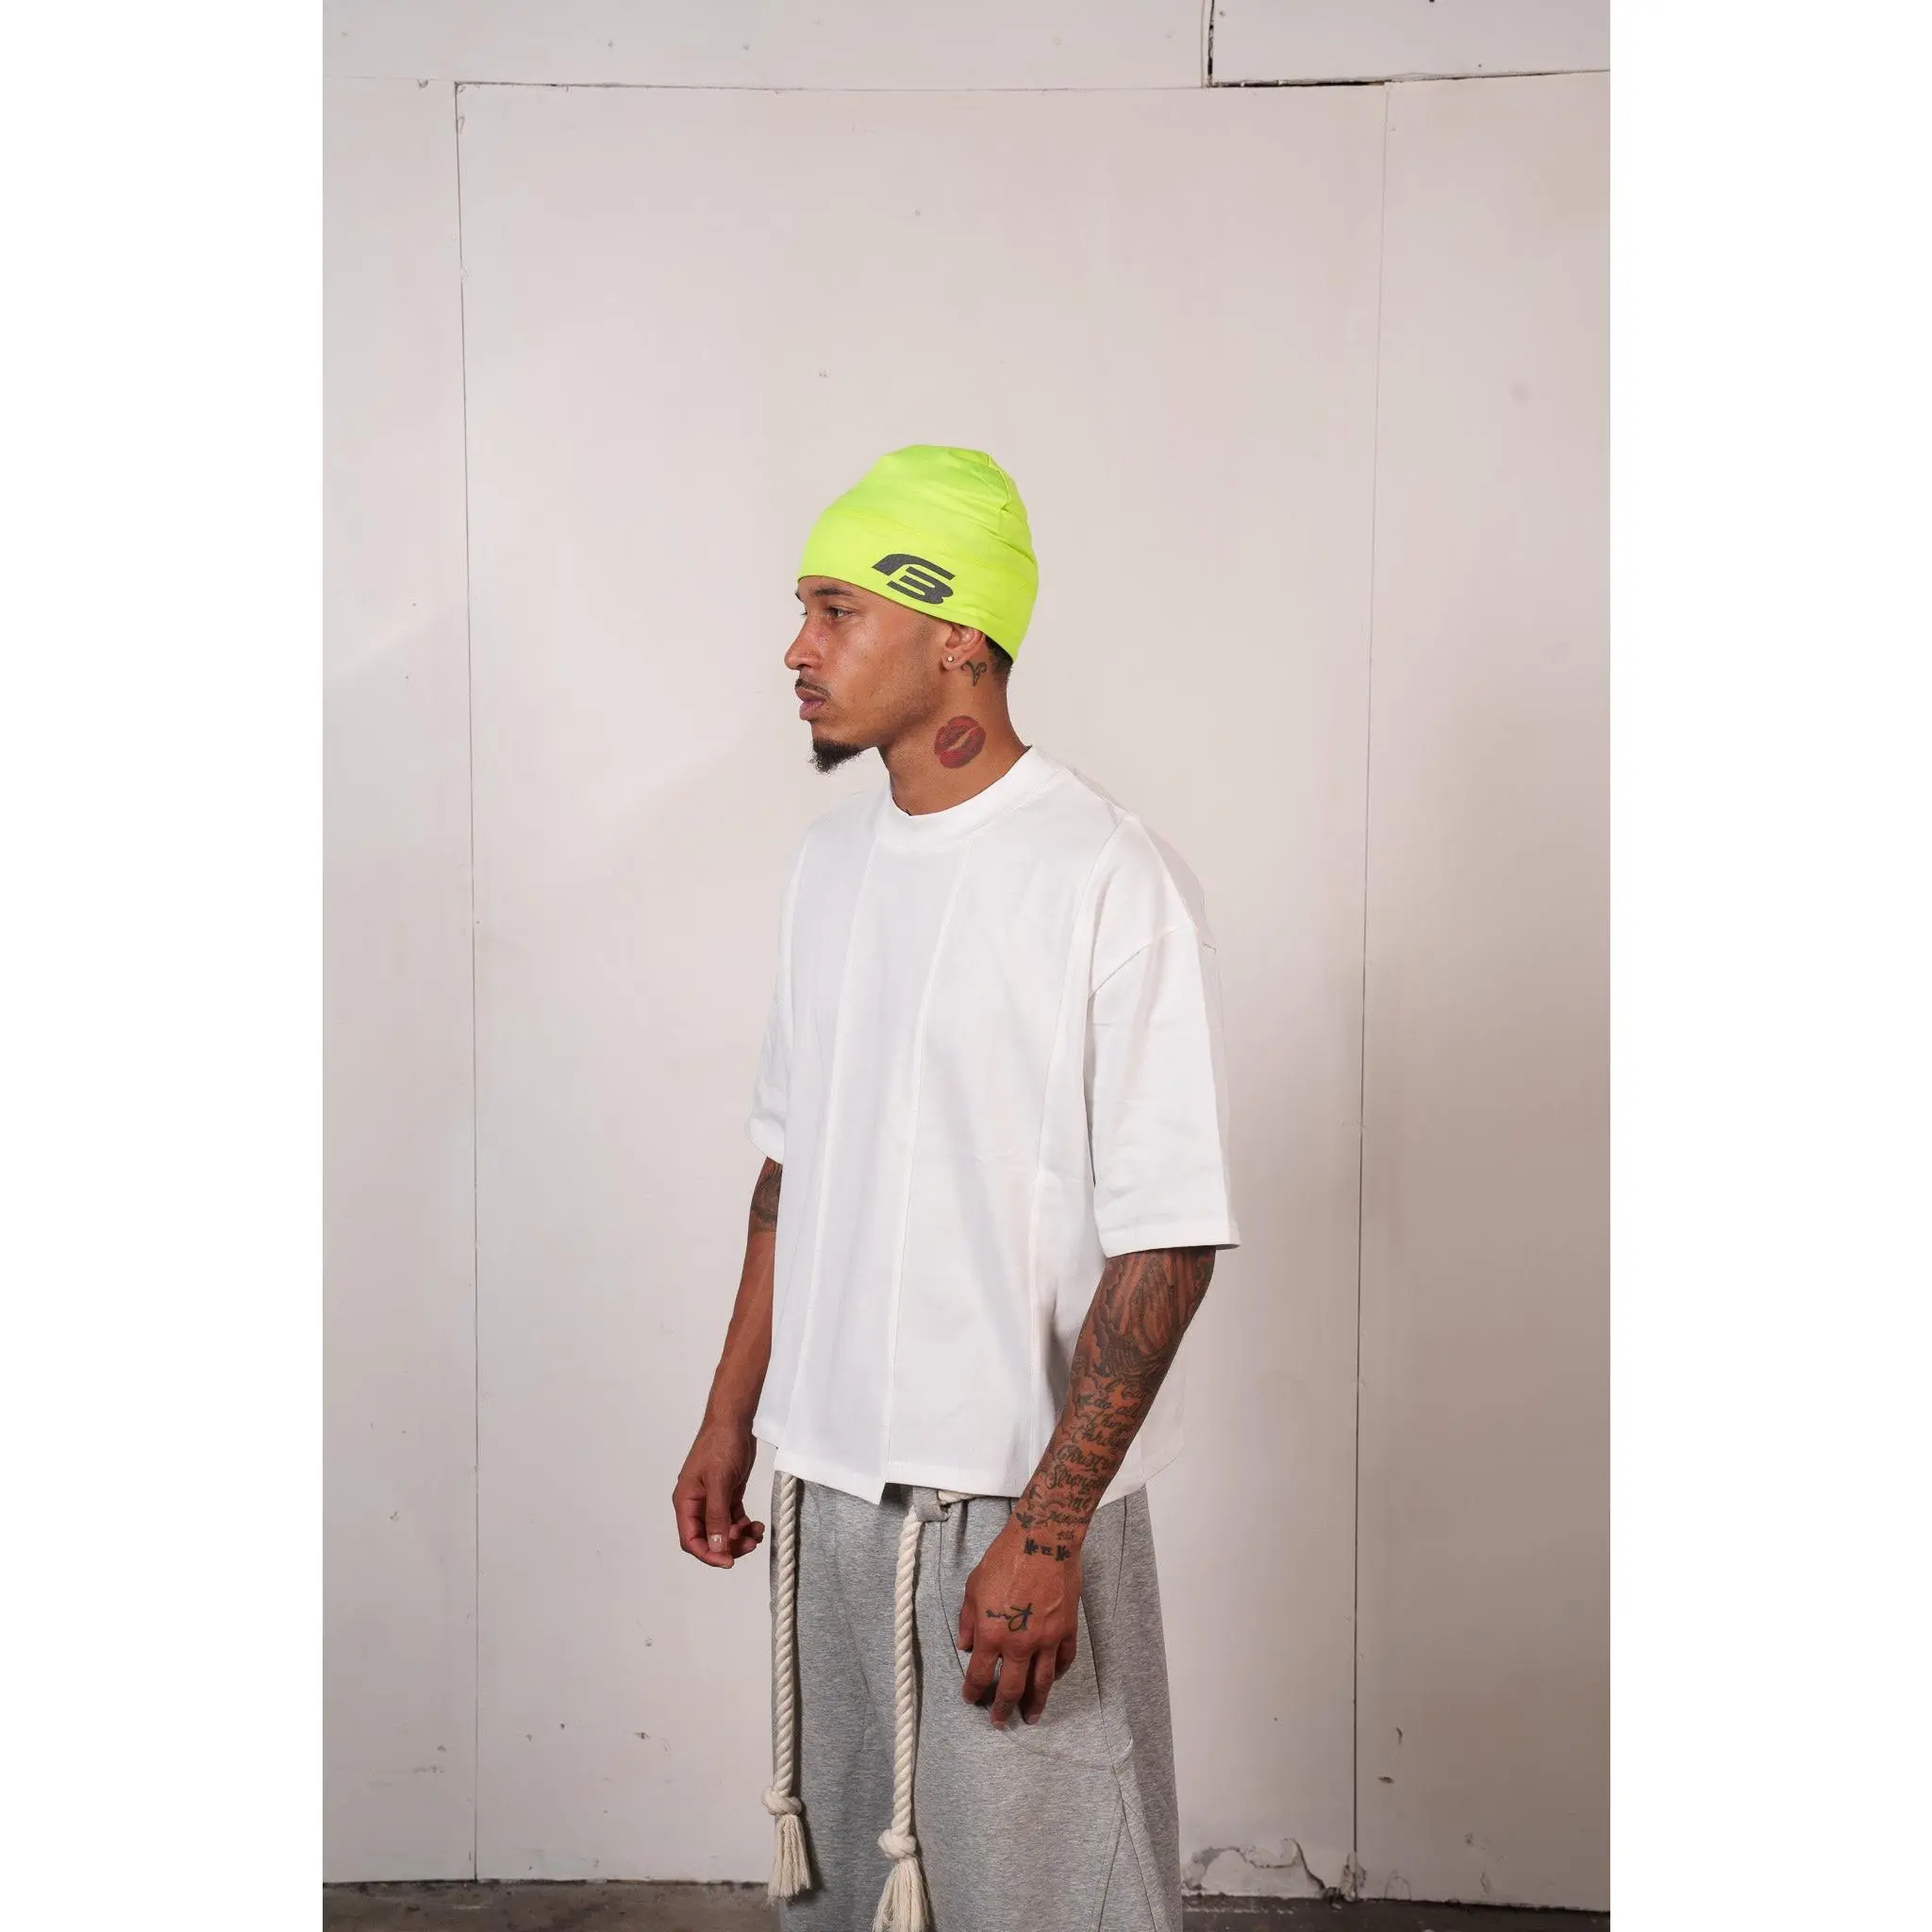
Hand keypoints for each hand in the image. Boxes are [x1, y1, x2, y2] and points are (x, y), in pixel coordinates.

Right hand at [672, 1421, 763, 1567]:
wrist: (734, 1421)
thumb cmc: (720, 1445)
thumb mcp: (719, 1481)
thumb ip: (716, 1515)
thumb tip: (715, 1546)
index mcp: (686, 1501)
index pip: (691, 1539)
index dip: (708, 1554)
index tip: (728, 1561)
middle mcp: (697, 1504)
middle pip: (709, 1538)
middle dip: (728, 1545)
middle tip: (749, 1544)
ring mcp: (713, 1500)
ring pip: (723, 1531)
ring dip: (739, 1537)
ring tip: (757, 1532)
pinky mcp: (728, 1495)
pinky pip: (733, 1519)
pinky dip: (744, 1526)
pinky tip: (756, 1525)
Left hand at [955, 1514, 1081, 1726]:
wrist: (1043, 1540)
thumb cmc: (1004, 1559)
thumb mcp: (973, 1587)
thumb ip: (968, 1620)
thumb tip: (966, 1645)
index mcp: (992, 1634)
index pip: (979, 1674)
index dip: (973, 1691)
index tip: (971, 1699)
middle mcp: (1019, 1644)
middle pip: (1011, 1687)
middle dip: (1003, 1708)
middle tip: (1000, 1722)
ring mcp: (1047, 1639)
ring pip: (1041, 1682)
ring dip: (1035, 1703)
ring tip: (1031, 1717)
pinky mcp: (1067, 1630)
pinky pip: (1064, 1661)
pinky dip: (1058, 1674)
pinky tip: (1053, 1680)